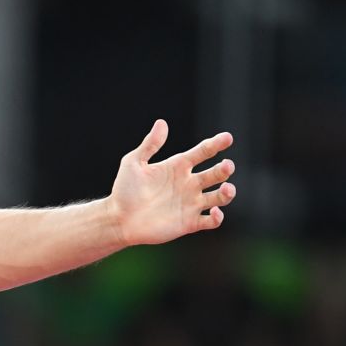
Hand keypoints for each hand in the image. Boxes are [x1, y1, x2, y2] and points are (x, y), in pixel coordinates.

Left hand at [110, 120, 236, 245]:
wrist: (119, 220)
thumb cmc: (124, 191)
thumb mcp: (133, 163)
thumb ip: (149, 145)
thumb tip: (162, 123)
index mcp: (178, 167)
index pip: (203, 152)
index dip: (216, 144)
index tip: (227, 138)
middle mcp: (188, 184)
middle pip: (215, 174)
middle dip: (224, 169)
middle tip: (227, 166)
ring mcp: (190, 204)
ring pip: (218, 197)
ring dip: (227, 193)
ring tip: (227, 188)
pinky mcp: (189, 223)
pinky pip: (210, 221)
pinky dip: (217, 217)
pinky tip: (214, 212)